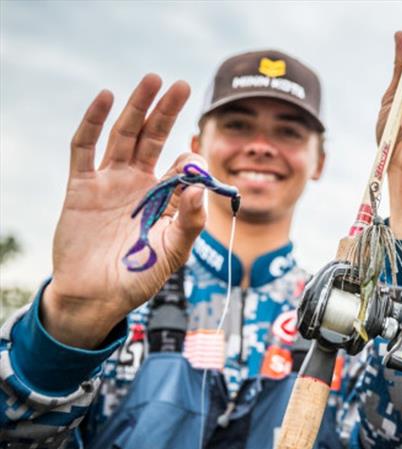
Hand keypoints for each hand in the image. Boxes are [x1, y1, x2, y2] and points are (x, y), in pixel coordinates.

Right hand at [41, 74, 205, 347]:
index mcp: (165, 199)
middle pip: (154, 138)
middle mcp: (139, 184)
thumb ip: (191, 221)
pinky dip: (93, 122)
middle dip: (167, 112)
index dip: (191, 159)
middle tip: (182, 85)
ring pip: (125, 135)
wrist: (95, 296)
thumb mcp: (174, 252)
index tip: (195, 162)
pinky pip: (85, 148)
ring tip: (152, 80)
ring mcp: (110, 182)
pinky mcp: (81, 186)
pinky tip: (105, 98)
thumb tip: (200, 186)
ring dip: (137, 108)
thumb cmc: (139, 276)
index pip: (182, 167)